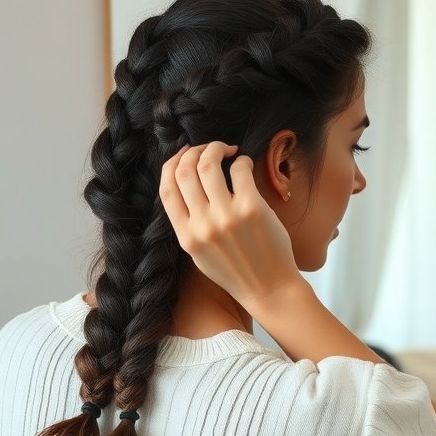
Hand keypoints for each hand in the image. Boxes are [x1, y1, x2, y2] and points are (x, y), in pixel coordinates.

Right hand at [159, 142, 301, 310]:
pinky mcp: (252, 209)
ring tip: (228, 150)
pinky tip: (245, 165)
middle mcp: (203, 226)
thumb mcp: (199, 253)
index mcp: (186, 236)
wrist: (268, 288)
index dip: (172, 164)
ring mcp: (227, 217)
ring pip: (208, 164)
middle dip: (195, 150)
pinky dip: (242, 161)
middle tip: (210, 149)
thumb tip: (184, 181)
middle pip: (185, 171)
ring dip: (216, 148)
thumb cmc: (236, 269)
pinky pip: (240, 170)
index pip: (166, 188)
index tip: (184, 155)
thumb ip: (188, 223)